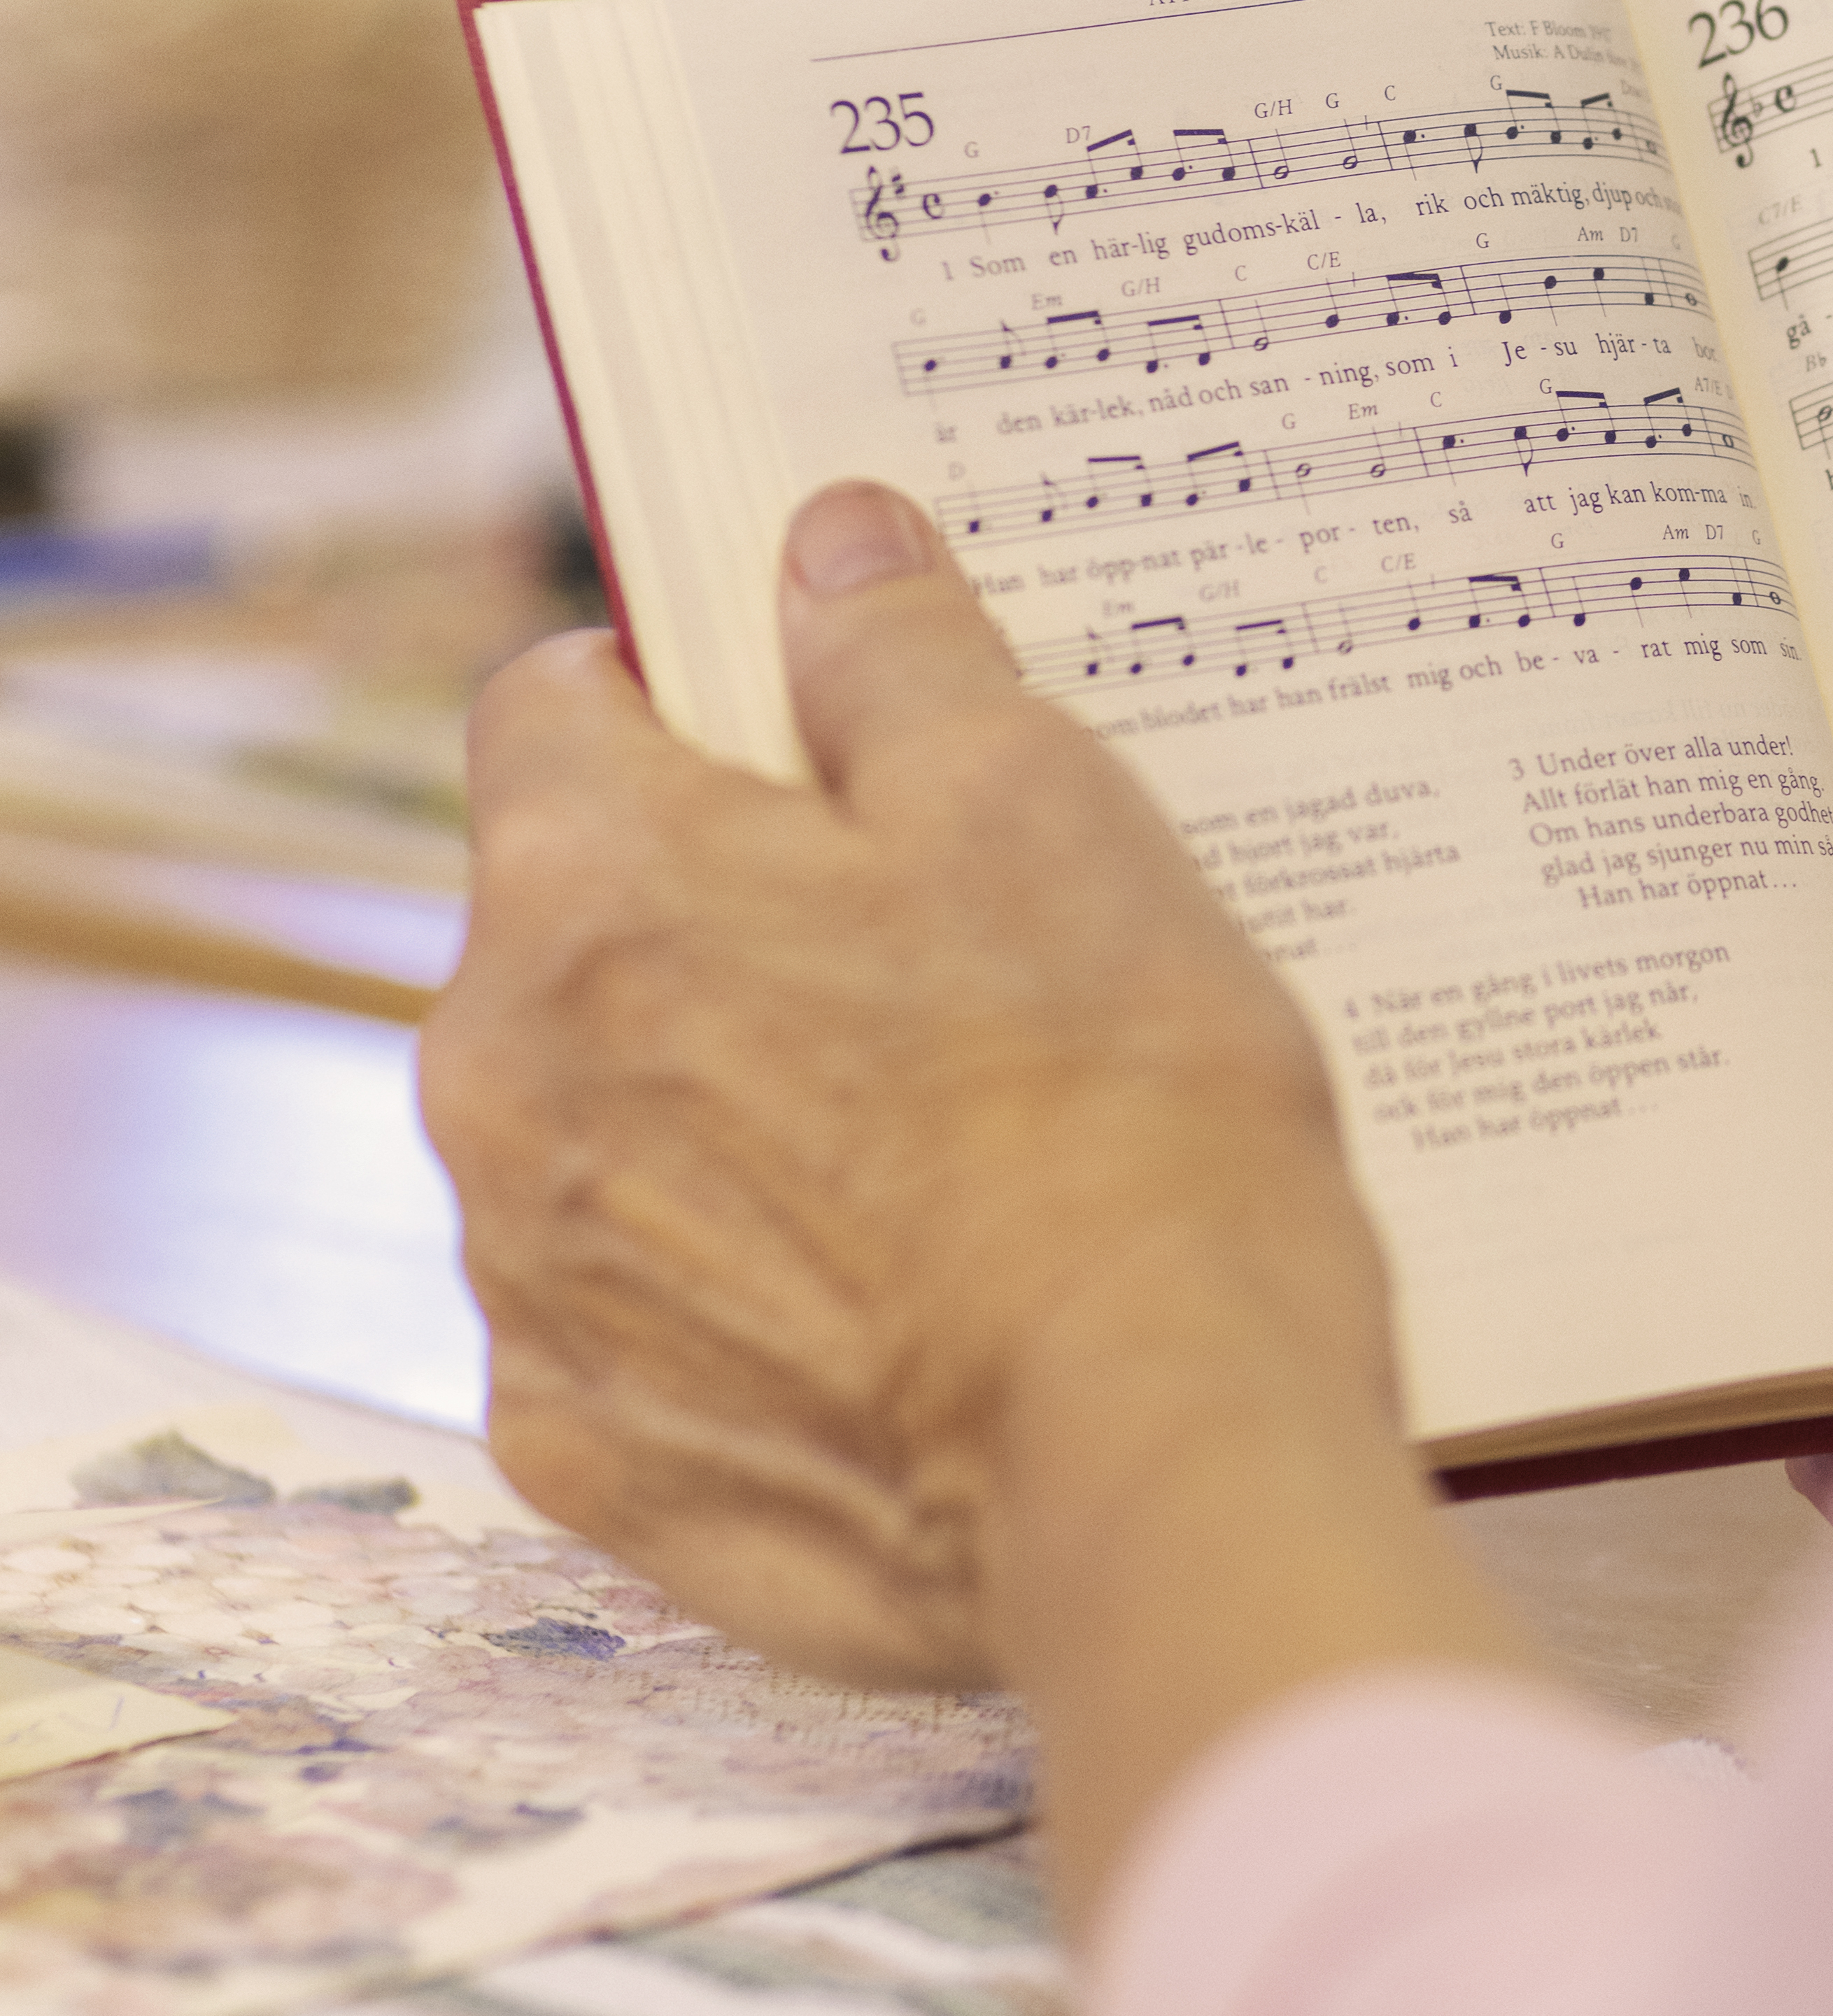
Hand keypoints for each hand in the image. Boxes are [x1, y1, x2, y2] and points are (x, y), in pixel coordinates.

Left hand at [424, 482, 1417, 1710]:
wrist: (1149, 1470)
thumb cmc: (1120, 1122)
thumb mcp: (1047, 813)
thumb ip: (901, 660)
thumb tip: (827, 545)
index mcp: (590, 887)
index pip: (550, 706)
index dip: (683, 697)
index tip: (810, 740)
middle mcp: (500, 1083)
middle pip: (570, 932)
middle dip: (718, 924)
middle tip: (932, 963)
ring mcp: (529, 1287)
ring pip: (601, 1130)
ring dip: (722, 1115)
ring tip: (936, 1158)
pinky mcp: (590, 1459)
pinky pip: (632, 1325)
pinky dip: (734, 1305)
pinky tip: (892, 1316)